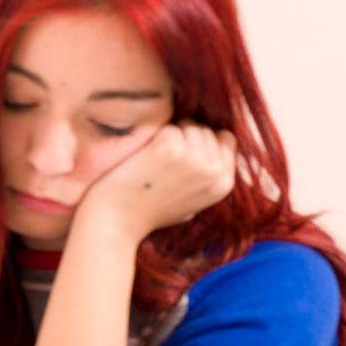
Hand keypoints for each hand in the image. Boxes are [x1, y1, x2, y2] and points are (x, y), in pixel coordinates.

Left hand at [76, 123, 236, 242]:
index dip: (206, 140)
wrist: (118, 221)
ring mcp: (193, 158)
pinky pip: (168, 128)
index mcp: (223, 183)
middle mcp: (214, 170)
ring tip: (155, 159)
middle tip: (164, 157)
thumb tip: (217, 145)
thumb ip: (208, 178)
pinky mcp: (169, 148)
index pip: (227, 140)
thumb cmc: (150, 212)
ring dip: (172, 135)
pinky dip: (155, 137)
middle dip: (187, 136)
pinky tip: (145, 158)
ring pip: (189, 125)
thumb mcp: (193, 202)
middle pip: (207, 130)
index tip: (186, 150)